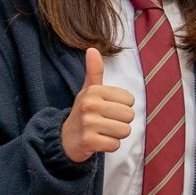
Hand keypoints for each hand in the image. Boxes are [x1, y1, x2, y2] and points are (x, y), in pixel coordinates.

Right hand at [61, 47, 135, 163]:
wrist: (65, 139)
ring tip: (102, 131)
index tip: (107, 109)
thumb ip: (94, 71)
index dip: (122, 107)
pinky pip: (115, 145)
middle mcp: (90, 105)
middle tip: (105, 122)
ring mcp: (88, 123)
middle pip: (129, 116)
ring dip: (116, 135)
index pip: (130, 100)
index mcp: (94, 91)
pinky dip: (110, 146)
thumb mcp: (88, 90)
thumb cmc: (84, 112)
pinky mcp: (89, 141)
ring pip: (124, 131)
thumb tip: (92, 49)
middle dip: (121, 122)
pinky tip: (98, 141)